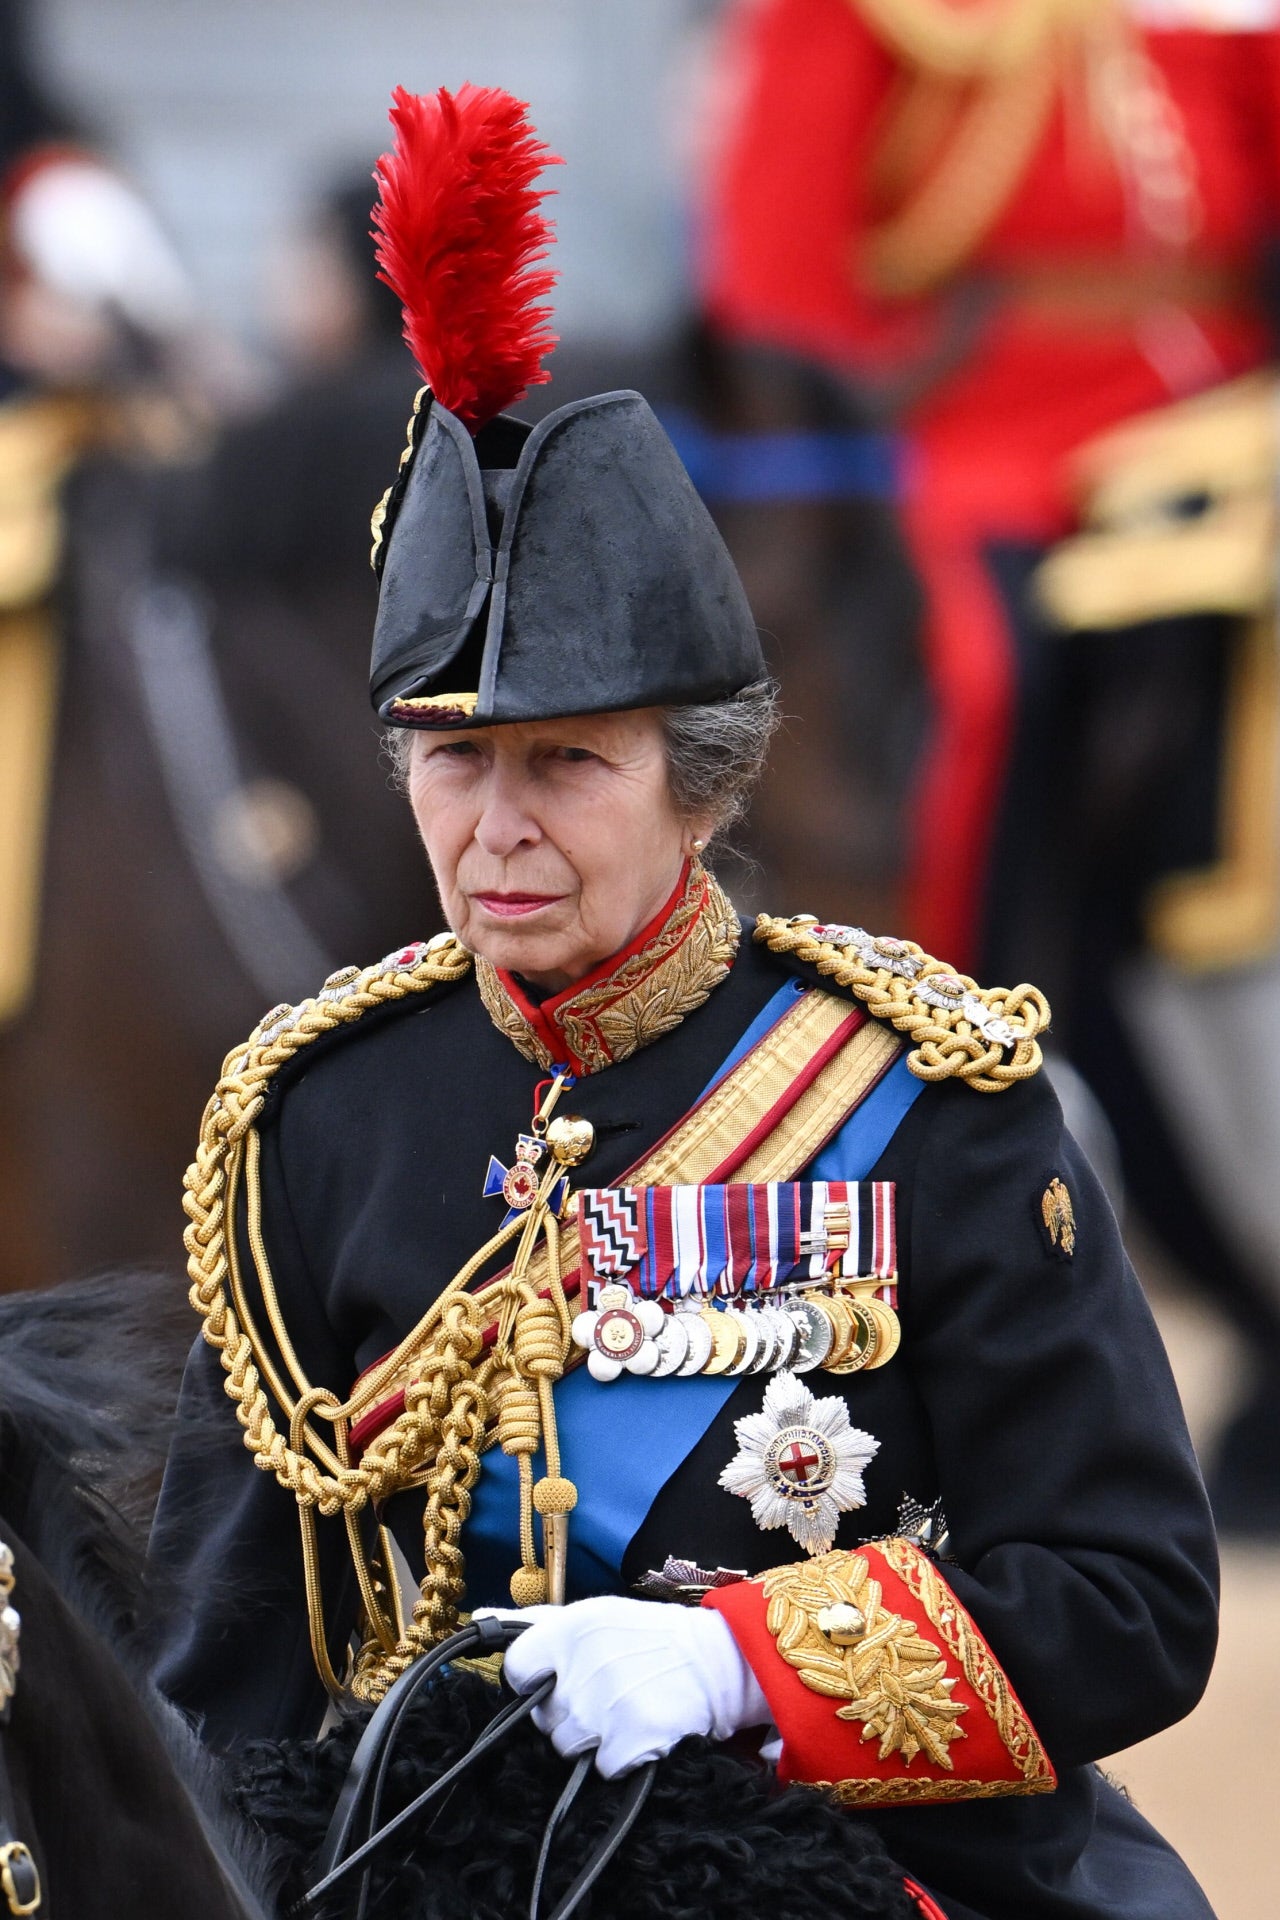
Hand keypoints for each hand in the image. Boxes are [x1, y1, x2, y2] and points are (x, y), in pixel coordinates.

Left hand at [478, 1596, 770, 1777]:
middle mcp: (583, 1664)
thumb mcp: (595, 1614)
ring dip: (595, 1737)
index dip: (533, 1680)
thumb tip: (480, 1616)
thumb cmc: (649, 1637)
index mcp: (572, 1627)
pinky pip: (605, 1768)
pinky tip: (643, 1729)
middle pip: (545, 1716)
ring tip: (625, 1709)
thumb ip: (536, 1622)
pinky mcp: (633, 1737)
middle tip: (607, 1691)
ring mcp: (607, 1704)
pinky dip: (624, 1758)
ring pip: (569, 1746)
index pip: (516, 1668)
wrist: (718, 1659)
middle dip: (569, 1711)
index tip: (557, 1679)